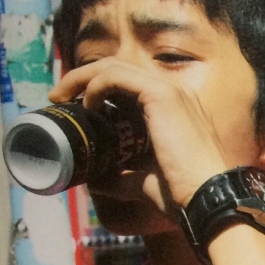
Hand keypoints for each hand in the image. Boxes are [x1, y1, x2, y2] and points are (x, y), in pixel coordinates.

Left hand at [49, 58, 232, 214]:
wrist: (207, 198)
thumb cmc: (184, 194)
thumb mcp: (144, 182)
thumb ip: (121, 177)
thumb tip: (95, 181)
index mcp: (174, 110)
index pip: (129, 84)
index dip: (98, 88)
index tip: (74, 106)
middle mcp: (173, 94)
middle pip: (118, 68)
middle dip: (83, 78)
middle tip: (58, 97)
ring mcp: (169, 92)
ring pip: (114, 66)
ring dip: (82, 77)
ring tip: (61, 96)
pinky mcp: (162, 96)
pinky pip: (117, 77)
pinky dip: (95, 85)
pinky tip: (87, 104)